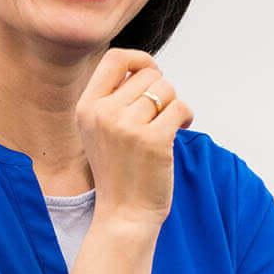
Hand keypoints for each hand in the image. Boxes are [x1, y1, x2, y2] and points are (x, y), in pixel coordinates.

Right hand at [75, 48, 194, 227]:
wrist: (124, 215)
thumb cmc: (119, 171)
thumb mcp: (100, 130)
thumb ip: (114, 99)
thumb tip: (147, 68)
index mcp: (87, 107)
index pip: (114, 58)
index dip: (140, 59)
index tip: (153, 74)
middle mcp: (103, 113)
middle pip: (149, 75)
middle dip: (162, 92)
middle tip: (160, 116)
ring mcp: (127, 127)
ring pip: (167, 89)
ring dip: (174, 105)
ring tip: (168, 125)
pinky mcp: (153, 140)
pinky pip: (181, 107)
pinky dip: (187, 116)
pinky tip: (182, 130)